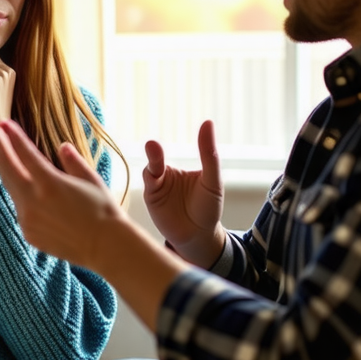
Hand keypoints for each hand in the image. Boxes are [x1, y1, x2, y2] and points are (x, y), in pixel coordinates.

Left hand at [0, 120, 128, 270]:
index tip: (5, 124)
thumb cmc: (103, 211)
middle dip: (0, 148)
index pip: (24, 153)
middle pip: (8, 169)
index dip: (13, 137)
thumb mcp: (91, 180)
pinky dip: (17, 193)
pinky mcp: (28, 233)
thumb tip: (62, 146)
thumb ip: (73, 161)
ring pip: (10, 189)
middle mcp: (33, 200)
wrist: (105, 247)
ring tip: (4, 156)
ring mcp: (28, 219)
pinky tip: (19, 185)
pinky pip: (18, 208)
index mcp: (50, 183)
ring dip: (6, 170)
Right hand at [142, 120, 225, 266]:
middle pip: (156, 159)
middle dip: (153, 153)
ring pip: (150, 170)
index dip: (178, 142)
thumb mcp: (212, 180)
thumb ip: (208, 154)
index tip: (176, 131)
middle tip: (152, 144)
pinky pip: (148, 186)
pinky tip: (153, 178)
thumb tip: (207, 122)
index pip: (174, 151)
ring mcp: (156, 187)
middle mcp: (165, 175)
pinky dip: (149, 179)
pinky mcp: (151, 199)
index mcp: (180, 170)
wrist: (198, 237)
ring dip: (151, 163)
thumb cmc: (208, 208)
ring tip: (152, 152)